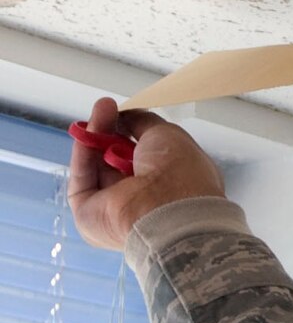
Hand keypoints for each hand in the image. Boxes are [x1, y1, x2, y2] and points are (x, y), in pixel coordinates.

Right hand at [68, 97, 226, 252]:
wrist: (166, 210)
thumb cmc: (179, 172)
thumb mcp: (168, 135)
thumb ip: (144, 123)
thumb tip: (126, 115)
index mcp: (175, 185)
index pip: (149, 158)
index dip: (135, 134)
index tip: (125, 113)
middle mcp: (147, 199)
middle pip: (120, 159)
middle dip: (113, 130)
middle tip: (106, 107)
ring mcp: (117, 208)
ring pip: (100, 165)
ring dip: (98, 135)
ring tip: (101, 109)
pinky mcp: (90, 215)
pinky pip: (84, 177)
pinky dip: (83, 152)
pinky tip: (85, 129)